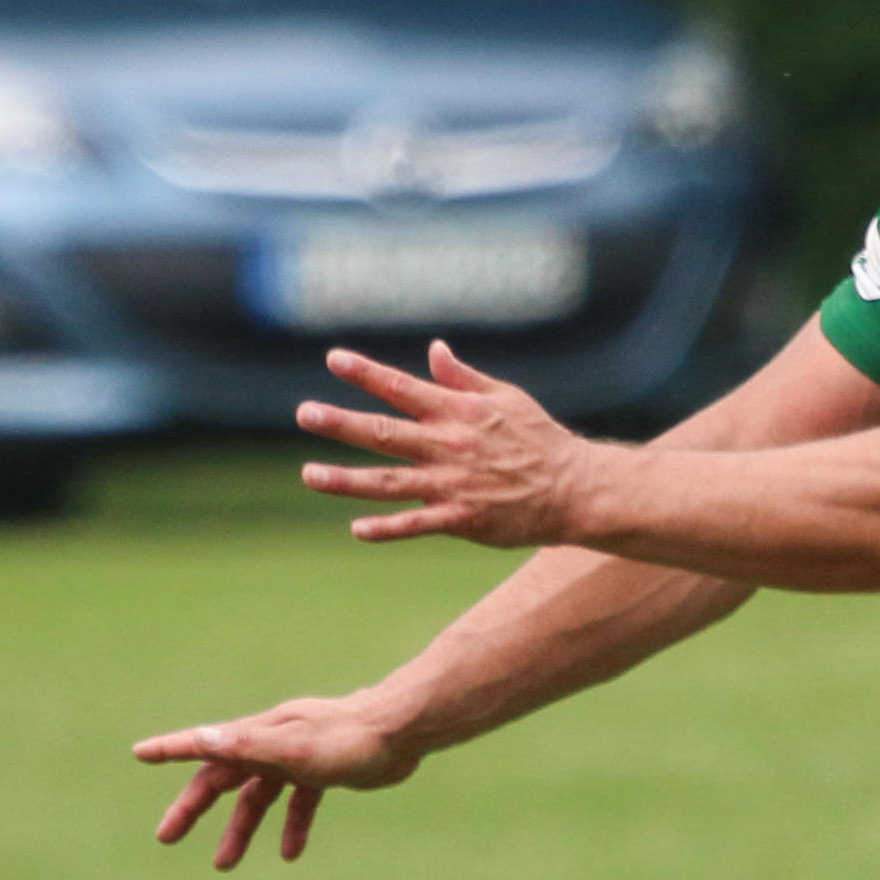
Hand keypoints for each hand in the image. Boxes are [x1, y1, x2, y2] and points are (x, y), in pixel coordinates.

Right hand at [130, 695, 422, 869]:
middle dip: (193, 808)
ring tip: (223, 864)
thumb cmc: (349, 738)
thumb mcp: (294, 747)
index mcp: (258, 736)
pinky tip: (290, 853)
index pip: (206, 745)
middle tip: (165, 837)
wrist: (403, 731)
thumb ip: (248, 745)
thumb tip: (202, 738)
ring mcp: (295, 758)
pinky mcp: (321, 771)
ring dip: (240, 829)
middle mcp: (271, 744)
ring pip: (257, 797)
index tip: (140, 753)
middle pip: (222, 778)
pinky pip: (297, 803)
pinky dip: (291, 826)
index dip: (171, 749)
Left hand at [297, 341, 605, 545]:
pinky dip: (386, 529)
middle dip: (341, 423)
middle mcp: (448, 446)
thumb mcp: (506, 397)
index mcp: (458, 412)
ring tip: (309, 475)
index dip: (367, 373)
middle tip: (304, 414)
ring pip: (388, 483)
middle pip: (384, 433)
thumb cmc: (539, 439)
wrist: (575, 488)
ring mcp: (452, 484)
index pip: (403, 388)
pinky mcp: (461, 518)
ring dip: (346, 480)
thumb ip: (463, 378)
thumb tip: (433, 350)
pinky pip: (416, 525)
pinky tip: (356, 530)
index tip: (333, 359)